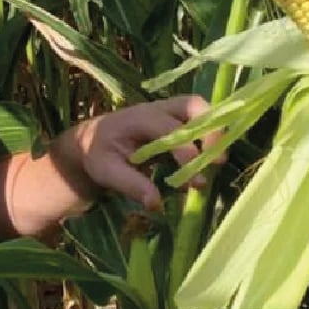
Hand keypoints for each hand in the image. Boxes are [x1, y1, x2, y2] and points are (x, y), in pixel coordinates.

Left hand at [57, 95, 220, 211]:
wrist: (91, 141)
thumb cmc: (98, 154)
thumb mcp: (106, 172)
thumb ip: (131, 185)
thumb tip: (156, 204)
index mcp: (138, 119)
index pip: (169, 130)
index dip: (186, 153)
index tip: (196, 181)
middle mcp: (156, 110)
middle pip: (192, 105)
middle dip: (210, 129)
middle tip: (217, 160)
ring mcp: (166, 111)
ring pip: (199, 109)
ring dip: (213, 131)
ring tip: (218, 162)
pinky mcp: (174, 120)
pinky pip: (198, 120)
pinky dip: (209, 135)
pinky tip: (210, 160)